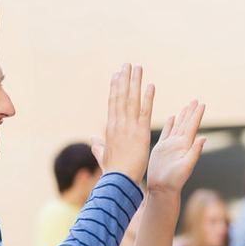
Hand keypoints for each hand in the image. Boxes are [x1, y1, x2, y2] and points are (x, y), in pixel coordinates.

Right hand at [92, 64, 153, 183]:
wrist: (119, 181)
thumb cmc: (112, 171)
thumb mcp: (103, 156)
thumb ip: (98, 146)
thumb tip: (93, 139)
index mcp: (110, 128)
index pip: (113, 103)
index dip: (115, 87)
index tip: (117, 75)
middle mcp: (118, 124)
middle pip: (121, 96)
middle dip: (124, 79)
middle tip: (127, 64)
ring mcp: (129, 127)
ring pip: (132, 99)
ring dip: (135, 82)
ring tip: (138, 68)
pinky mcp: (141, 133)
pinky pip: (145, 112)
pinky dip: (148, 98)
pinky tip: (150, 86)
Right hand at [146, 101, 205, 193]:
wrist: (161, 189)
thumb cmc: (174, 181)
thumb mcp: (186, 166)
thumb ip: (195, 152)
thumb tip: (203, 138)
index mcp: (185, 146)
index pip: (192, 126)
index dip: (197, 115)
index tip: (202, 104)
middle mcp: (179, 144)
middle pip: (186, 124)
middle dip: (191, 112)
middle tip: (196, 100)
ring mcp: (170, 146)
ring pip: (177, 126)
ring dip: (182, 116)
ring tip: (186, 106)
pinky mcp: (161, 149)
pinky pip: (166, 132)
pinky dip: (169, 124)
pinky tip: (172, 117)